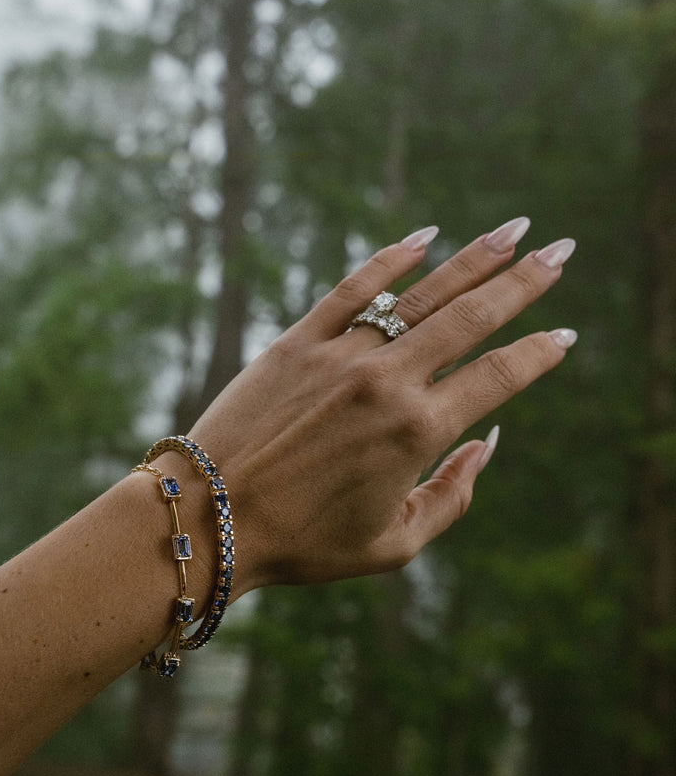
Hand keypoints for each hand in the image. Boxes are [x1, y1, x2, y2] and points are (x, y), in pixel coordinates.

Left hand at [187, 218, 575, 593]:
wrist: (209, 518)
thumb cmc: (303, 542)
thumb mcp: (394, 545)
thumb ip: (453, 495)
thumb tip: (488, 442)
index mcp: (418, 432)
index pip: (499, 377)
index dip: (541, 352)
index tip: (566, 334)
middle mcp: (387, 382)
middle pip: (472, 318)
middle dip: (524, 282)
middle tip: (562, 250)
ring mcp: (341, 355)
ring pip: (421, 294)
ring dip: (473, 259)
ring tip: (515, 230)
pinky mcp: (298, 341)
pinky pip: (351, 288)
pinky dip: (390, 261)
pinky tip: (424, 238)